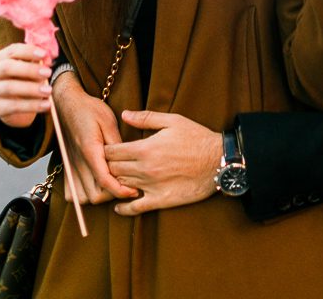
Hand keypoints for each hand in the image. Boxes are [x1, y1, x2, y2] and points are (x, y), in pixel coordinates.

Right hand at [0, 42, 51, 128]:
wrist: (14, 105)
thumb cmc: (24, 80)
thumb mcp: (31, 69)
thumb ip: (38, 62)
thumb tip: (47, 59)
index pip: (12, 50)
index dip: (28, 51)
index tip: (45, 55)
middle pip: (7, 67)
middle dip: (29, 69)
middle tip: (48, 73)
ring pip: (9, 87)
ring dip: (32, 89)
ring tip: (49, 91)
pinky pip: (13, 106)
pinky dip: (32, 106)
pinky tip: (46, 105)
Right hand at [51, 74, 138, 203]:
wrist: (68, 103)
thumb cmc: (89, 110)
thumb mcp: (108, 121)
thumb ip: (117, 143)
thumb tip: (128, 161)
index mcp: (90, 150)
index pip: (105, 181)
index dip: (121, 190)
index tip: (134, 190)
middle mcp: (78, 163)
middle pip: (95, 196)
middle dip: (112, 195)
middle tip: (125, 185)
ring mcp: (70, 167)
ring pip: (83, 198)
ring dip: (98, 196)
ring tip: (112, 185)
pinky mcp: (67, 168)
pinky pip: (72, 193)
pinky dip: (83, 195)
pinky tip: (95, 186)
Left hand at [105, 111, 221, 216]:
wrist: (217, 161)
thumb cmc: (196, 137)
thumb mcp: (172, 121)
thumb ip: (146, 118)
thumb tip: (124, 114)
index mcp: (146, 148)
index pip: (113, 152)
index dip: (105, 150)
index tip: (106, 149)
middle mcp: (145, 169)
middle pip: (113, 170)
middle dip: (107, 166)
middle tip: (106, 165)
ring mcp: (152, 186)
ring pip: (121, 187)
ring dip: (114, 184)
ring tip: (111, 181)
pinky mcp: (161, 200)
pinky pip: (136, 209)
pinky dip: (124, 209)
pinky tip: (119, 206)